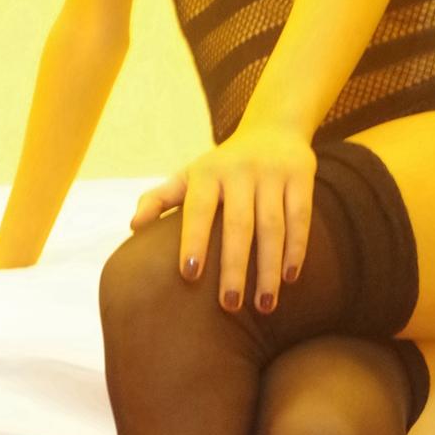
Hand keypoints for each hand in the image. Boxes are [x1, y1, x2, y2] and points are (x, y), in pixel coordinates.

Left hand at [129, 122, 316, 312]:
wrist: (274, 129)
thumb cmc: (223, 166)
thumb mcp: (189, 176)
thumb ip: (160, 199)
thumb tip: (133, 227)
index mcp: (208, 173)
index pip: (199, 209)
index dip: (193, 240)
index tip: (190, 275)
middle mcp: (240, 171)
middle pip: (239, 225)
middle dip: (234, 267)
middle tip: (230, 304)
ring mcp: (272, 174)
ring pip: (273, 227)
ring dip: (269, 269)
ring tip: (265, 305)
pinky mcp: (300, 177)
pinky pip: (299, 218)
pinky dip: (296, 250)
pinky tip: (289, 279)